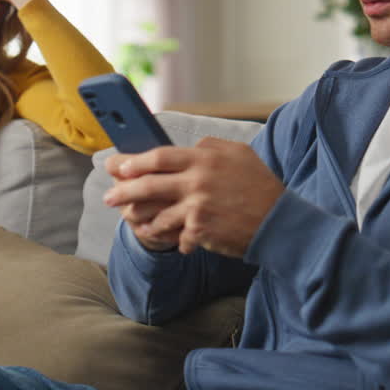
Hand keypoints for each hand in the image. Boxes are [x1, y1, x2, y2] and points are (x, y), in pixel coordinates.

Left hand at [102, 138, 285, 257]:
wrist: (280, 222)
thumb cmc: (261, 186)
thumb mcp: (239, 154)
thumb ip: (212, 146)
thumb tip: (191, 146)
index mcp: (204, 158)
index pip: (159, 156)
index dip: (135, 161)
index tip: (118, 166)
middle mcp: (197, 181)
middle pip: (149, 184)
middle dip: (124, 191)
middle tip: (108, 196)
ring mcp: (198, 207)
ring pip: (157, 215)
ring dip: (143, 220)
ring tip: (134, 222)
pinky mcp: (201, 231)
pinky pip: (178, 237)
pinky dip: (178, 240)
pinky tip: (178, 243)